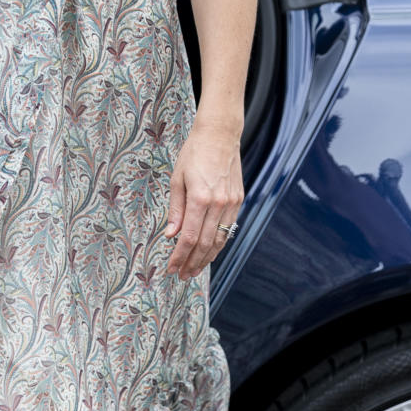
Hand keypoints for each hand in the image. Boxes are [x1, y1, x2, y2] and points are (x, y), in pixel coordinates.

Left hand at [165, 120, 242, 279]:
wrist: (219, 135)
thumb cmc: (194, 153)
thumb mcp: (177, 180)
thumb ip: (175, 210)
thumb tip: (171, 235)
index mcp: (200, 198)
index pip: (189, 237)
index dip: (180, 256)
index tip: (172, 268)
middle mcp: (219, 203)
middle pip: (205, 243)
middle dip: (193, 262)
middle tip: (182, 275)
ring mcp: (232, 203)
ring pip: (220, 239)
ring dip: (207, 257)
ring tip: (194, 269)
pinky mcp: (238, 200)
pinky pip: (228, 228)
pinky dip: (218, 243)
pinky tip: (209, 251)